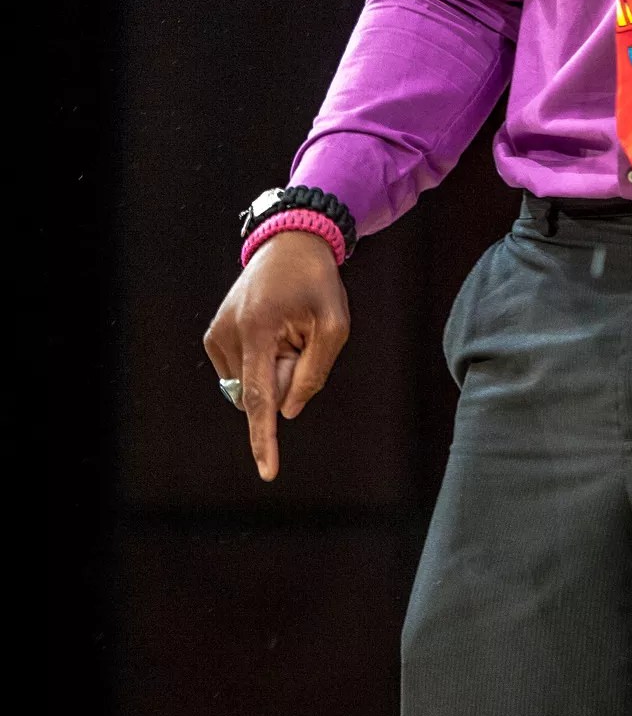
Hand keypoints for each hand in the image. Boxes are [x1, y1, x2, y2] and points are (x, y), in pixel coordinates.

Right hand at [203, 229, 350, 481]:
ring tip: (286, 329)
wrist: (288, 245)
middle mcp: (229, 333)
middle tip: (301, 337)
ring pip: (250, 385)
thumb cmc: (316, 284)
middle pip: (261, 390)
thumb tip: (287, 413)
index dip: (265, 437)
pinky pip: (241, 372)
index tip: (267, 471)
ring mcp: (217, 334)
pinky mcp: (214, 336)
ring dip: (273, 369)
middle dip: (285, 378)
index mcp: (259, 328)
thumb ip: (314, 373)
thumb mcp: (333, 325)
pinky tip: (271, 331)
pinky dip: (260, 363)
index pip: (261, 396)